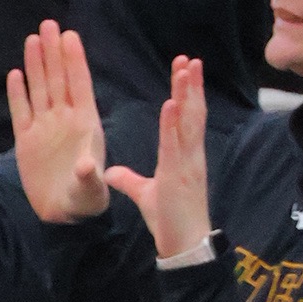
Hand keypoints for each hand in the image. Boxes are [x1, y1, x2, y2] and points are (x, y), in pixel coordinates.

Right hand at [8, 20, 110, 222]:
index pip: (79, 85)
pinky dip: (18, 94)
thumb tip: (86, 164)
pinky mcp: (26, 141)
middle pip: (58, 79)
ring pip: (40, 89)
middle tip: (49, 24)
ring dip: (37, 64)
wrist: (64, 212)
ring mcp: (44, 128)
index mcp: (86, 124)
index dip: (74, 60)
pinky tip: (15, 74)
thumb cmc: (85, 199)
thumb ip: (90, 176)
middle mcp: (64, 120)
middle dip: (54, 52)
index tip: (70, 36)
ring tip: (34, 39)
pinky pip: (20, 112)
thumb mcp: (92, 189)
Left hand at [104, 56, 212, 257]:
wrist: (183, 243)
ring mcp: (187, 162)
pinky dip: (173, 124)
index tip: (183, 70)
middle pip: (191, 112)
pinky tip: (171, 104)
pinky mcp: (180, 175)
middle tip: (188, 58)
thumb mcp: (144, 193)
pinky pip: (176, 145)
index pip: (184, 118)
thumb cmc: (168, 219)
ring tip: (185, 68)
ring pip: (189, 122)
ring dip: (187, 94)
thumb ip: (128, 180)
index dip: (185, 94)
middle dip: (190, 85)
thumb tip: (111, 172)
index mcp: (182, 156)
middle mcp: (189, 154)